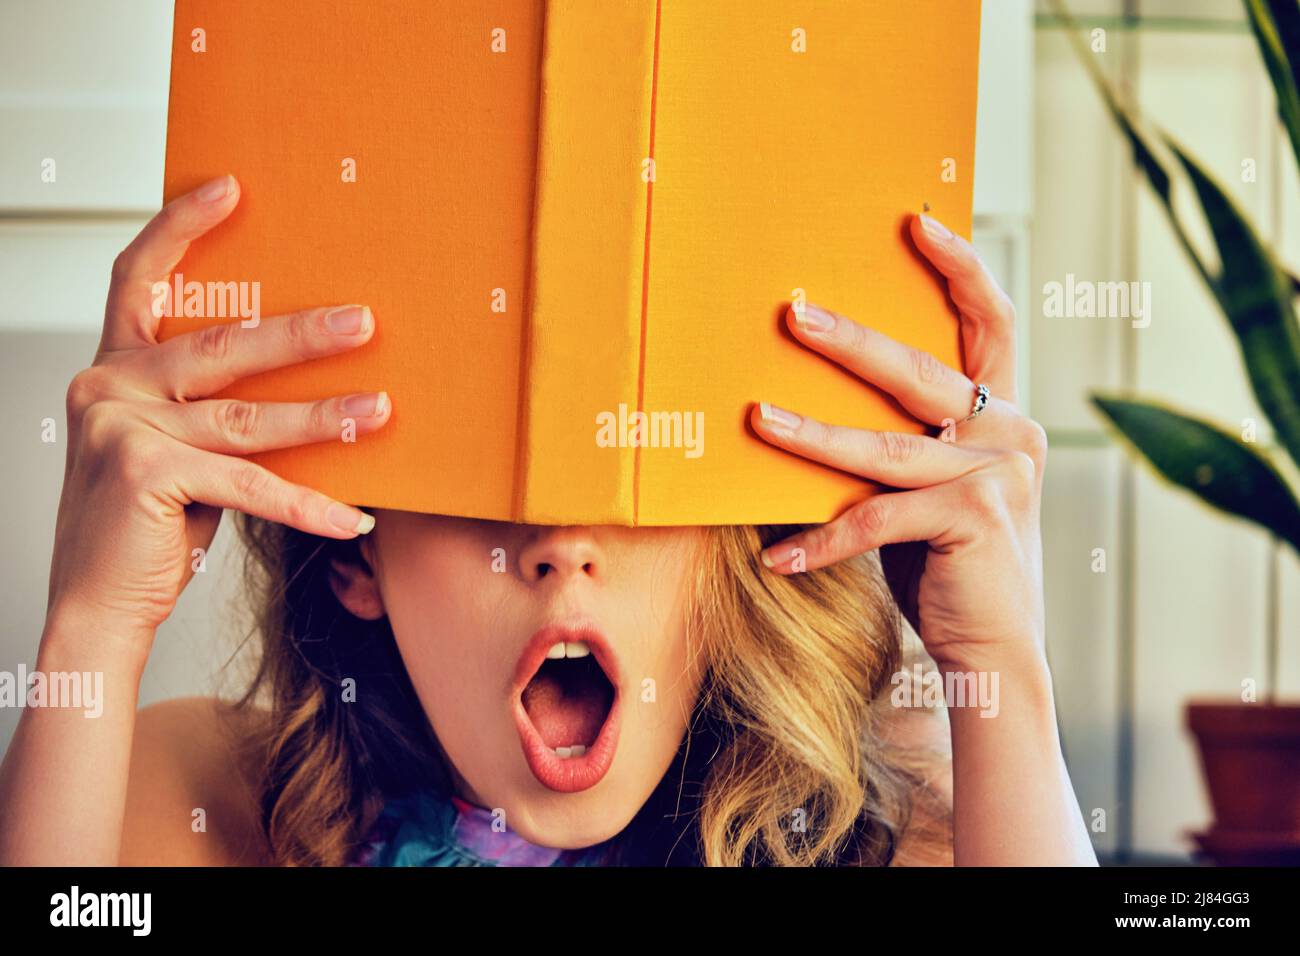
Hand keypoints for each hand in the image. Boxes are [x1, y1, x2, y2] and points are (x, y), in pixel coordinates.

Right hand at [47, 174, 390, 645]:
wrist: (98, 605)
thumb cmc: (146, 527)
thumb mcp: (177, 451)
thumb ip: (212, 411)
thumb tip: (305, 386)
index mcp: (113, 370)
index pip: (140, 280)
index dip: (182, 228)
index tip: (231, 187)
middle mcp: (107, 386)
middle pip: (221, 344)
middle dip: (301, 335)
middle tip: (364, 321)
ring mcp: (120, 426)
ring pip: (247, 417)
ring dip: (324, 417)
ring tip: (379, 412)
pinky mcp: (143, 471)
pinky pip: (250, 485)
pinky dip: (307, 504)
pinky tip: (352, 516)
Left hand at [751, 212, 1046, 673]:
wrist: (993, 647)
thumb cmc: (946, 561)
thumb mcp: (928, 488)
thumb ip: (903, 441)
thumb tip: (811, 396)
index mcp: (1002, 416)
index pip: (992, 322)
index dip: (959, 267)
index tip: (915, 220)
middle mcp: (1011, 435)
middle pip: (920, 371)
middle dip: (850, 340)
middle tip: (792, 312)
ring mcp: (997, 477)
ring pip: (884, 446)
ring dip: (810, 434)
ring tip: (755, 417)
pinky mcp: (974, 521)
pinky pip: (875, 520)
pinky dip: (822, 541)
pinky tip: (776, 558)